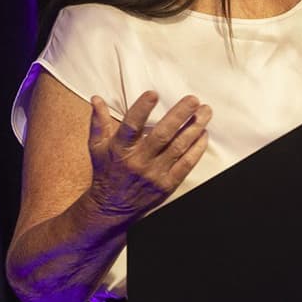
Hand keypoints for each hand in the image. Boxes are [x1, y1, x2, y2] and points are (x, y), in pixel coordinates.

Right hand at [85, 90, 210, 222]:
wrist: (111, 207)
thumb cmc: (106, 172)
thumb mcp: (97, 147)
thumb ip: (98, 122)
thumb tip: (96, 98)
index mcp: (120, 149)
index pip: (131, 126)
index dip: (141, 109)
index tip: (153, 94)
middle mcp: (138, 160)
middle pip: (162, 135)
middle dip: (179, 115)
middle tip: (193, 99)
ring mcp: (154, 173)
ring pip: (178, 147)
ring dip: (194, 128)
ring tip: (205, 112)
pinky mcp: (167, 184)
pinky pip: (186, 164)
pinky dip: (197, 148)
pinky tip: (204, 134)